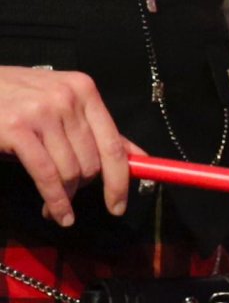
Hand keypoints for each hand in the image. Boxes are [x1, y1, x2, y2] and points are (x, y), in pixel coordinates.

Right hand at [0, 66, 142, 226]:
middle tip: (70, 198)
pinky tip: (56, 212)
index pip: (113, 144)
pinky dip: (55, 199)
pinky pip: (47, 175)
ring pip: (71, 171)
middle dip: (82, 188)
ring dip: (65, 196)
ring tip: (55, 205)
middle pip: (92, 162)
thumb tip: (139, 158)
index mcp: (84, 90)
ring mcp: (42, 111)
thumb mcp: (60, 106)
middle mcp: (67, 98)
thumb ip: (97, 131)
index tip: (119, 204)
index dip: (120, 181)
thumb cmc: (15, 100)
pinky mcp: (17, 128)